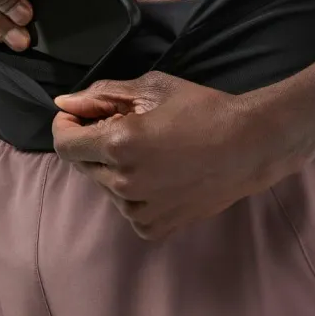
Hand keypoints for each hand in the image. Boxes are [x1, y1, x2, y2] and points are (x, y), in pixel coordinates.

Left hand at [52, 72, 297, 239]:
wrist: (250, 147)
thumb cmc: (204, 110)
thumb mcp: (154, 88)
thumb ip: (103, 95)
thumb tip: (64, 102)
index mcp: (118, 144)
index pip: (64, 143)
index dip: (67, 126)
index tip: (80, 117)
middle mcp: (122, 181)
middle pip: (82, 165)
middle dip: (94, 145)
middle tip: (128, 131)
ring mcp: (138, 209)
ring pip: (105, 188)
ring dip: (115, 170)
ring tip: (152, 155)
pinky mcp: (153, 227)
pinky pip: (127, 208)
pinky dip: (135, 194)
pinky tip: (162, 177)